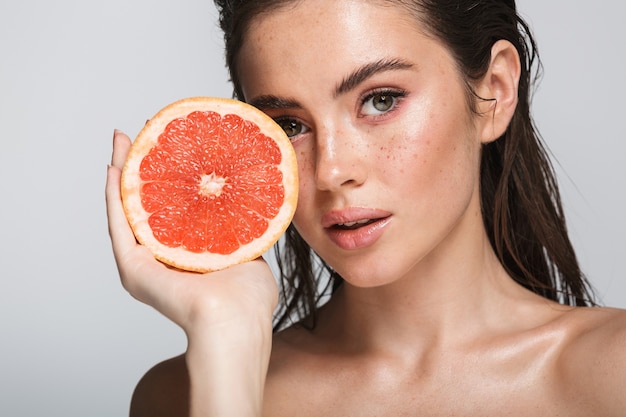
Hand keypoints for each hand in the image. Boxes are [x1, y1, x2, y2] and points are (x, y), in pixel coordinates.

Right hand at [105, 130, 276, 415]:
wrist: (238, 321)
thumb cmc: (248, 297)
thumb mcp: (246, 248)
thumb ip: (239, 226)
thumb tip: (248, 198)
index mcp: (183, 253)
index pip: (169, 206)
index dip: (166, 174)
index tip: (168, 142)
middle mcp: (159, 257)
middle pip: (143, 202)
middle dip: (139, 165)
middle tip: (137, 132)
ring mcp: (142, 264)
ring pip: (126, 209)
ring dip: (121, 172)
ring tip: (120, 140)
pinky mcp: (132, 269)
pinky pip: (118, 226)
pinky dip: (114, 197)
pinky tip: (115, 169)